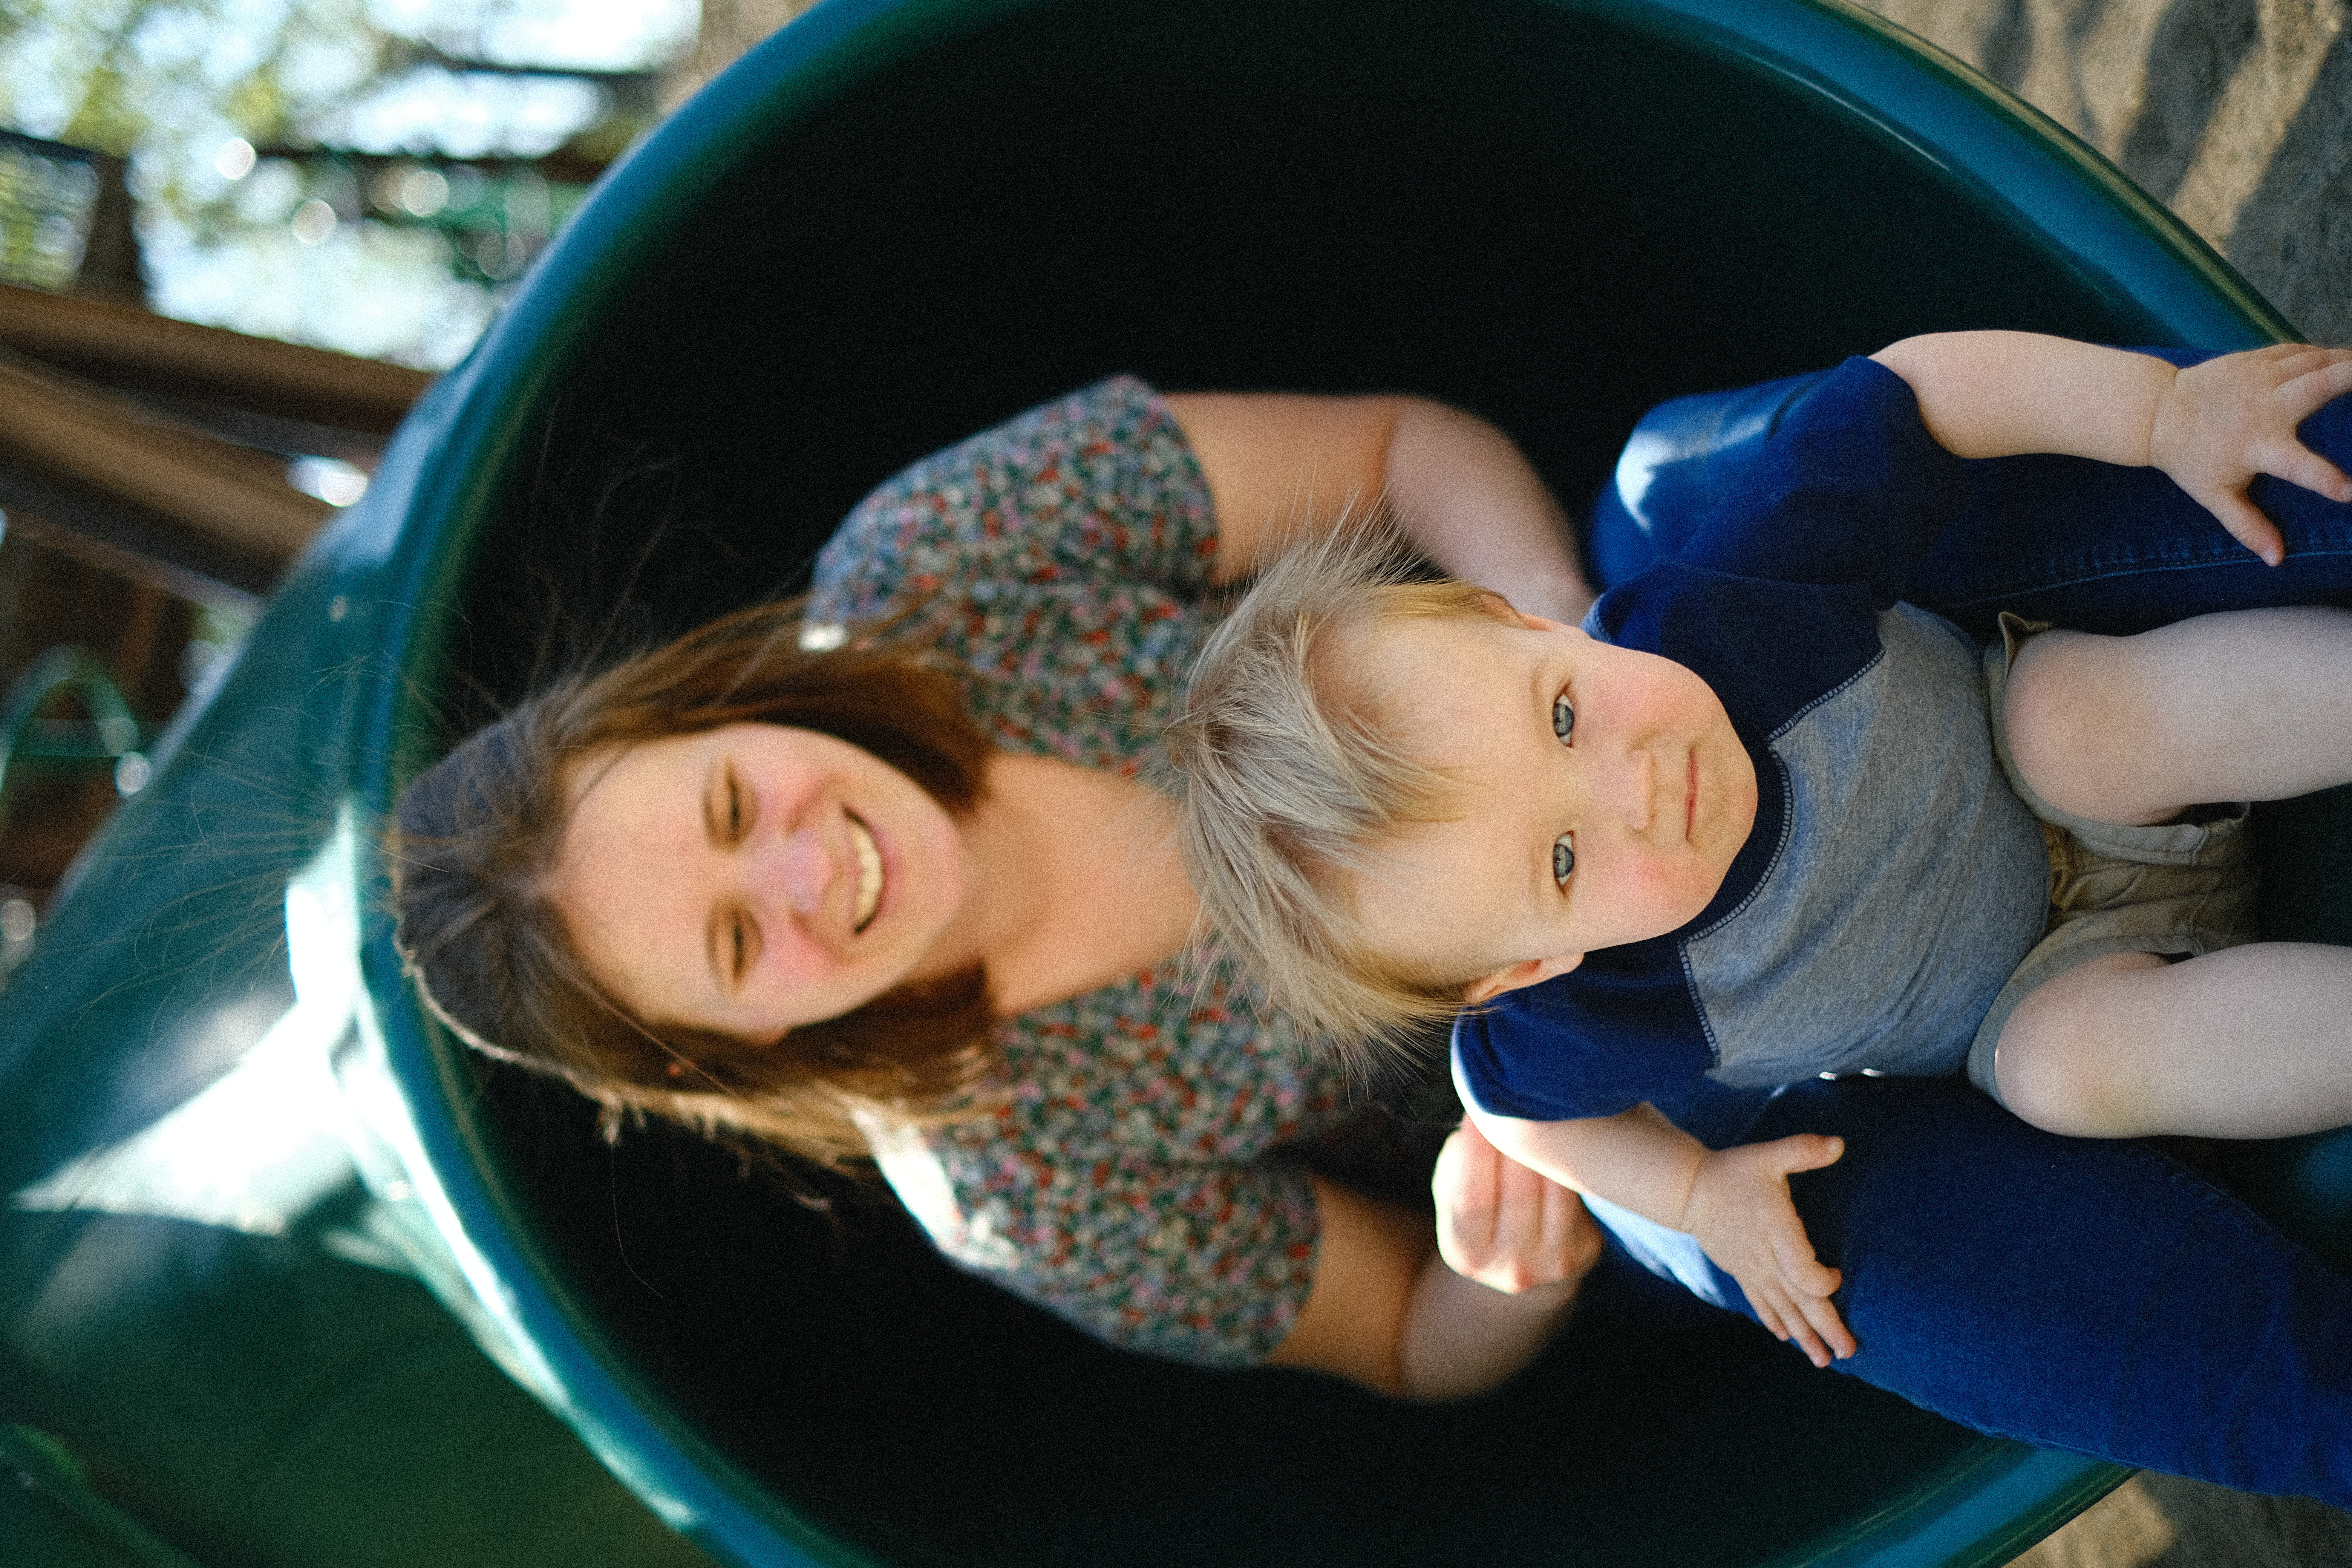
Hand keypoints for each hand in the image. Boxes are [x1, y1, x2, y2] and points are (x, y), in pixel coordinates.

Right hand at [1434, 1117, 1602, 1294]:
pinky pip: (1578, 1194)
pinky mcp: (1586, 1252)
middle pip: (1519, 1191)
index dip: (1476, 1150)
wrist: (1520, 1259)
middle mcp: (1511, 1269)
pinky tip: (1568, 1132)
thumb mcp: (1451, 1196)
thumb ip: (1457, 1163)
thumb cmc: (1479, 1212)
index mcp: (1466, 1255)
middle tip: (1517, 1096)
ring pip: (1557, 1190)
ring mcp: (1553, 1265)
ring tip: (1543, 1106)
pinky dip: (1572, 1159)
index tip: (1478, 1108)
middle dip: (1517, 1138)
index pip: (1471, 1198)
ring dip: (1551, 1143)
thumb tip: (1479, 1117)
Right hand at [1679, 1135, 1853, 1366]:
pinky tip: (1787, 1338)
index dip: (1823, 1280)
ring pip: (1782, 1308)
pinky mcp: (1743, 1272)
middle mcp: (1764, 1258)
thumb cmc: (1733, 1171)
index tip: (1837, 1275)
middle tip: (1848, 1353)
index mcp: (1775, 1231)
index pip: (1803, 1272)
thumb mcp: (1769, 1155)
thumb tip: (1840, 1144)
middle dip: (1825, 1328)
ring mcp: (1752, 1270)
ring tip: (1823, 1360)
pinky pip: (1761, 1303)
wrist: (1689, 1190)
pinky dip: (1775, 1322)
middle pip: (1799, 1300)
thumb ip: (1803, 1150)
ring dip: (1804, 1335)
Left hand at [2150, 345, 2351, 564]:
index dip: (2324, 477)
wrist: (2157, 413)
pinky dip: (2323, 354)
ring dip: (2347, 362)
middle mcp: (2263, 408)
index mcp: (2256, 447)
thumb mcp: (2215, 496)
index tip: (2349, 491)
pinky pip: (2298, 351)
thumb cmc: (2190, 459)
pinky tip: (2341, 359)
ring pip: (2316, 361)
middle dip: (2351, 377)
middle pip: (2319, 386)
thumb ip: (2247, 526)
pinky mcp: (2255, 358)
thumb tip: (2276, 559)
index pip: (2297, 465)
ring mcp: (2260, 377)